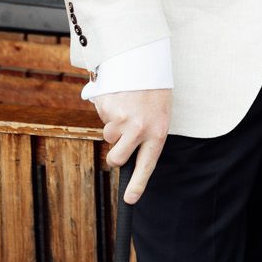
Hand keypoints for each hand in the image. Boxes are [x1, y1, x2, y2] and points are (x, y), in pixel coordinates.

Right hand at [96, 88, 170, 202]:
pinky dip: (107, 109)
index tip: (130, 200)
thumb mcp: (159, 116)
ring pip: (107, 136)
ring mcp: (121, 118)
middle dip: (115, 154)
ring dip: (113, 125)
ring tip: (127, 107)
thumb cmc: (154, 92)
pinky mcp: (107, 107)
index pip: (146, 165)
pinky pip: (102, 117)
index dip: (137, 184)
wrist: (145, 61)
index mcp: (157, 132)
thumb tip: (126, 156)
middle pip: (116, 158)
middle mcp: (139, 128)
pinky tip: (120, 96)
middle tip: (122, 140)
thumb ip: (146, 137)